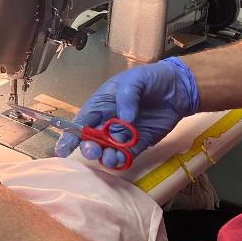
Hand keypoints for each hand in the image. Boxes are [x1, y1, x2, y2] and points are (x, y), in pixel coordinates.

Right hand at [54, 56, 199, 167]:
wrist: (179, 89)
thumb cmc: (152, 79)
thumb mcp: (136, 80)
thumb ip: (127, 97)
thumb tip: (124, 119)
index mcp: (101, 104)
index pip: (81, 121)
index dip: (70, 136)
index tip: (62, 150)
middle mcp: (108, 121)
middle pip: (91, 139)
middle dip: (89, 147)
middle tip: (94, 150)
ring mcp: (123, 135)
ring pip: (106, 150)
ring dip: (105, 156)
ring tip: (110, 157)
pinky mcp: (138, 144)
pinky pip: (125, 156)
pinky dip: (120, 161)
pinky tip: (120, 160)